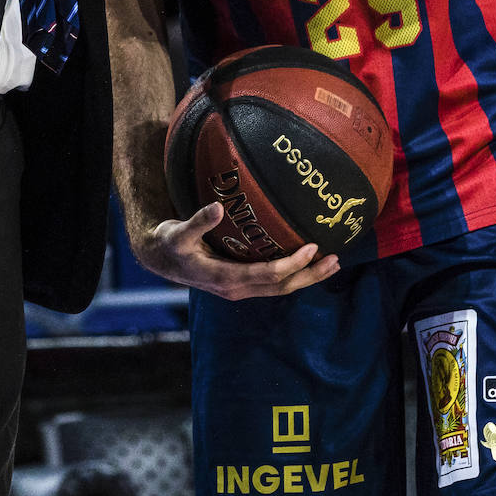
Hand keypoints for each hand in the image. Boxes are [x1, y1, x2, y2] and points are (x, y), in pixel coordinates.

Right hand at [133, 201, 338, 300]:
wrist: (160, 259)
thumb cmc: (169, 243)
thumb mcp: (178, 232)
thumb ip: (198, 222)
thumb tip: (217, 207)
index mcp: (225, 279)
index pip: (268, 274)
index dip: (292, 263)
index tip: (313, 247)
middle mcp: (237, 288)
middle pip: (282, 287)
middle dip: (310, 275)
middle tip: (336, 260)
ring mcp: (240, 288)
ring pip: (281, 288)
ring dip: (307, 277)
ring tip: (332, 264)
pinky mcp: (241, 282)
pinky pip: (273, 282)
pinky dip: (294, 274)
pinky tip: (307, 263)